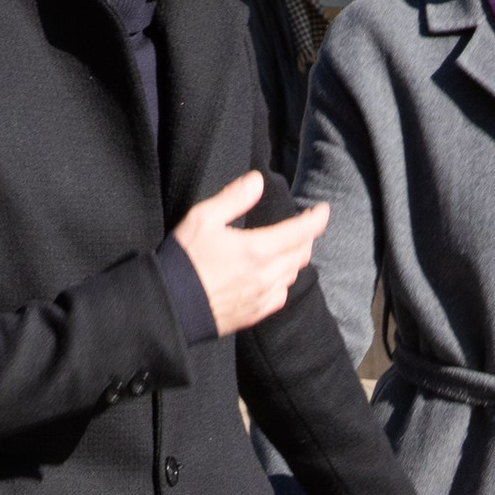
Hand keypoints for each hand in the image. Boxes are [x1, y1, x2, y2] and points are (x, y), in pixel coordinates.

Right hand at [173, 172, 326, 335]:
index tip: (323, 209)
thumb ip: (234, 198)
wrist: (171, 305)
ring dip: (295, 258)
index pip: (301, 232)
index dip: (316, 219)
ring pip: (293, 275)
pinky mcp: (255, 313)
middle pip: (301, 254)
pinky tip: (275, 276)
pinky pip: (280, 296)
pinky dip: (284, 281)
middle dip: (306, 237)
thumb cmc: (185, 259)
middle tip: (303, 225)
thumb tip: (257, 181)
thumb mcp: (203, 218)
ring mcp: (263, 297)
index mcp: (258, 248)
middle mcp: (267, 275)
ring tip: (290, 247)